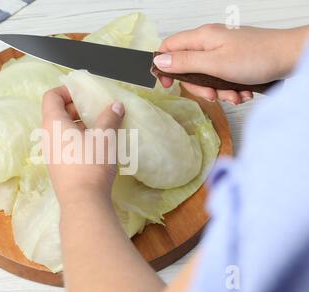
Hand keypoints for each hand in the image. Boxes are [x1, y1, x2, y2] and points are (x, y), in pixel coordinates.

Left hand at [42, 86, 124, 208]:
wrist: (83, 202)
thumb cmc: (91, 164)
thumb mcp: (105, 137)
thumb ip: (110, 117)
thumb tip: (116, 105)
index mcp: (54, 123)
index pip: (51, 96)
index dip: (66, 90)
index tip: (84, 93)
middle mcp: (48, 137)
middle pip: (57, 112)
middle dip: (77, 107)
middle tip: (97, 109)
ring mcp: (51, 153)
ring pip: (63, 130)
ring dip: (80, 124)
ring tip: (100, 127)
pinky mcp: (58, 167)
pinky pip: (65, 144)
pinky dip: (78, 138)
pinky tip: (97, 146)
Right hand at [154, 24, 308, 103]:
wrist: (291, 57)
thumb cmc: (256, 57)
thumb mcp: (214, 63)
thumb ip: (184, 63)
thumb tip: (158, 61)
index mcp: (201, 38)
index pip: (169, 47)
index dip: (163, 66)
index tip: (167, 85)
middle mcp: (210, 43)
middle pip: (188, 68)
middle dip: (199, 86)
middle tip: (212, 95)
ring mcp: (222, 52)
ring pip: (205, 77)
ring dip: (217, 91)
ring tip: (234, 95)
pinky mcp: (234, 62)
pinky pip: (221, 79)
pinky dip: (229, 89)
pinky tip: (241, 92)